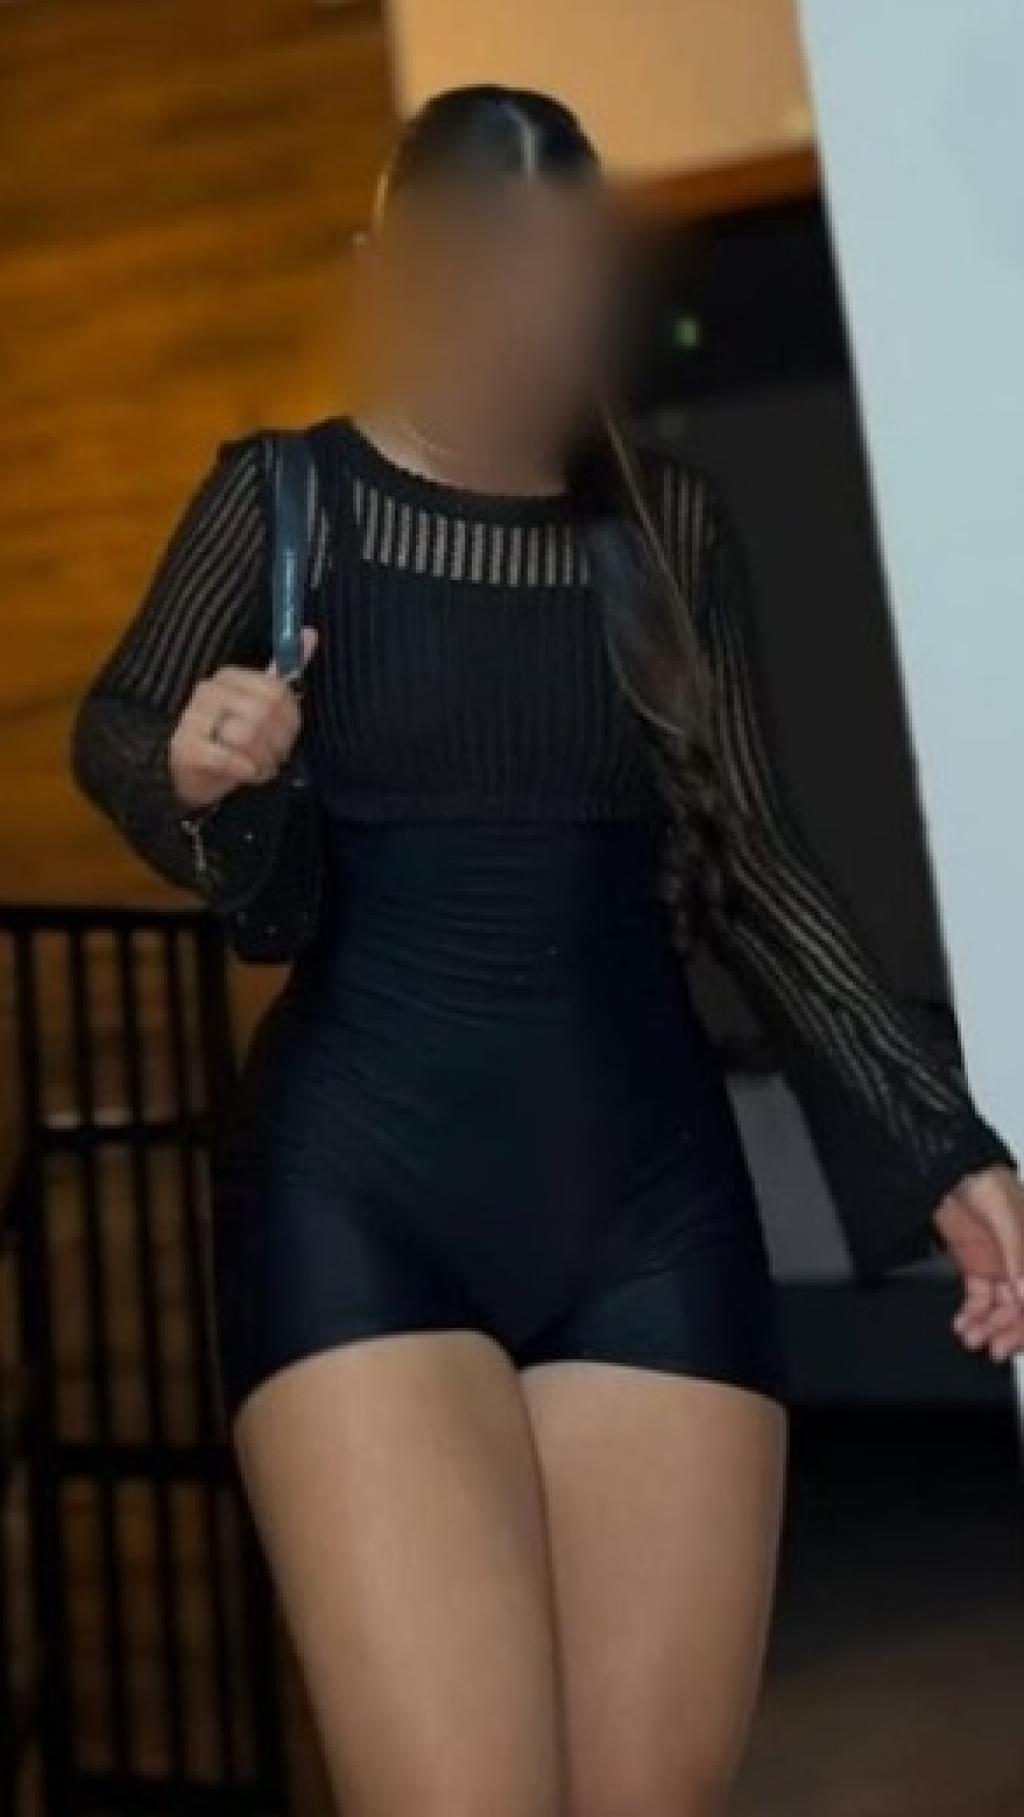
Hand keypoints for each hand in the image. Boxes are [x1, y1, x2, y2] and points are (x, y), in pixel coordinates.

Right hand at [168, 628, 317, 812]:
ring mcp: (193, 718)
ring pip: (246, 735)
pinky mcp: (185, 747)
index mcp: (230, 677)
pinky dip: (245, 770)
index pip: (276, 690)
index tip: (288, 737)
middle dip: (278, 742)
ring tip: (262, 767)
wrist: (190, 772)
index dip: (290, 720)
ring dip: (263, 759)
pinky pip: (226, 757)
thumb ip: (283, 674)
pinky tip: (247, 773)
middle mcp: (209, 691)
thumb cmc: (230, 738)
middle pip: (263, 712)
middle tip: (276, 757)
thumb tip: (311, 633)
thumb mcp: (259, 705)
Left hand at [932, 1165, 1023, 1361]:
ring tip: (971, 1337)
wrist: (946, 1166)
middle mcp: (1022, 1263)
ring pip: (1001, 1308)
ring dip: (988, 1326)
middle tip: (992, 1347)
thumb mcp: (1006, 1215)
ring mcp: (1001, 1266)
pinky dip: (972, 1315)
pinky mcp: (977, 1267)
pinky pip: (980, 1300)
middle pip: (1022, 1307)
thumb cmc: (984, 1178)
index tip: (1013, 1339)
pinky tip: (964, 1324)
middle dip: (1009, 1330)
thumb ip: (1018, 1256)